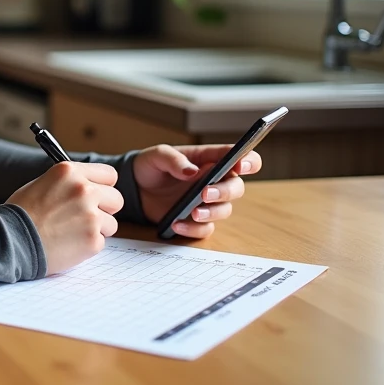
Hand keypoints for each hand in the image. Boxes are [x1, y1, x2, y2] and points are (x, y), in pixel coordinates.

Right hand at [7, 161, 123, 274]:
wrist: (10, 240)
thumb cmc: (21, 213)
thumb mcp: (42, 183)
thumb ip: (68, 183)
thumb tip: (90, 187)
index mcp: (69, 172)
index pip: (109, 175)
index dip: (102, 186)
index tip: (97, 194)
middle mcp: (83, 190)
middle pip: (116, 199)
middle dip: (104, 209)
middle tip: (86, 217)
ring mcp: (90, 216)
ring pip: (110, 223)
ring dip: (96, 229)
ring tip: (71, 232)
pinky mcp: (92, 240)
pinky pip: (101, 242)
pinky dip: (87, 246)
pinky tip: (67, 244)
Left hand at [133, 144, 262, 238]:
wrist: (135, 189)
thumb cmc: (150, 167)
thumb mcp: (156, 156)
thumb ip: (173, 159)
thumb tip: (191, 171)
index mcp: (209, 159)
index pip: (239, 157)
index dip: (248, 161)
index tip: (240, 166)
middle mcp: (213, 181)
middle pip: (236, 187)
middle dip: (225, 191)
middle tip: (205, 193)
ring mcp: (206, 203)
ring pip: (224, 210)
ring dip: (212, 212)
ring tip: (192, 213)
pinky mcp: (196, 221)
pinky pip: (205, 229)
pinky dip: (193, 229)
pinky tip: (177, 225)